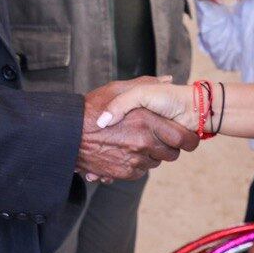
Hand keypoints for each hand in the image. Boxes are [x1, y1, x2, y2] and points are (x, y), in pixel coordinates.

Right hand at [77, 78, 197, 182]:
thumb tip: (167, 79)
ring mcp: (134, 160)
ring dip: (151, 155)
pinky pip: (141, 171)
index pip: (182, 138)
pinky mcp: (124, 173)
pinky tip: (125, 152)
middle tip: (159, 138)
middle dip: (168, 147)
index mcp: (145, 120)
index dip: (187, 138)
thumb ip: (146, 83)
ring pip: (155, 163)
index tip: (185, 135)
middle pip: (172, 153)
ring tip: (136, 143)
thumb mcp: (118, 88)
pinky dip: (137, 164)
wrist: (66, 134)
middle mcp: (143, 142)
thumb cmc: (91, 108)